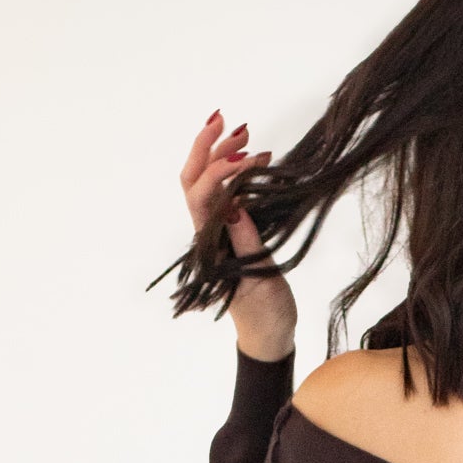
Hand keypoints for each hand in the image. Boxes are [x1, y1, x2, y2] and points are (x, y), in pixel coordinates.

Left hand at [180, 112, 296, 361]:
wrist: (268, 336)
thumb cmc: (264, 315)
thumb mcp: (258, 281)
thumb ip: (246, 242)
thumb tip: (234, 202)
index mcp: (210, 247)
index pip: (201, 196)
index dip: (219, 171)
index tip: (248, 159)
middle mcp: (208, 234)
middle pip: (194, 181)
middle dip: (209, 148)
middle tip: (234, 125)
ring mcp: (219, 232)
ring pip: (208, 184)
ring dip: (221, 153)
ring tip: (244, 131)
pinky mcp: (233, 232)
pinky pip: (226, 194)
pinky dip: (235, 170)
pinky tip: (252, 156)